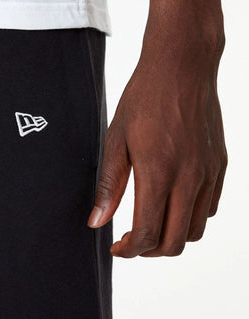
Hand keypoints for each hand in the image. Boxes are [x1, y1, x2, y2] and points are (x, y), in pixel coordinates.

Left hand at [87, 27, 227, 257]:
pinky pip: (209, 208)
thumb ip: (109, 185)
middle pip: (175, 242)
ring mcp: (209, 173)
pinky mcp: (220, 165)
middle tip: (131, 241)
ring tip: (150, 223)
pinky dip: (190, 217)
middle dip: (149, 251)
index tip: (116, 247)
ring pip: (196, 230)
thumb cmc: (144, 98)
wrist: (181, 67)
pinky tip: (171, 202)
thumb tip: (97, 220)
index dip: (128, 250)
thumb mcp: (116, 139)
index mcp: (159, 172)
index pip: (147, 233)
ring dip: (171, 236)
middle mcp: (189, 178)